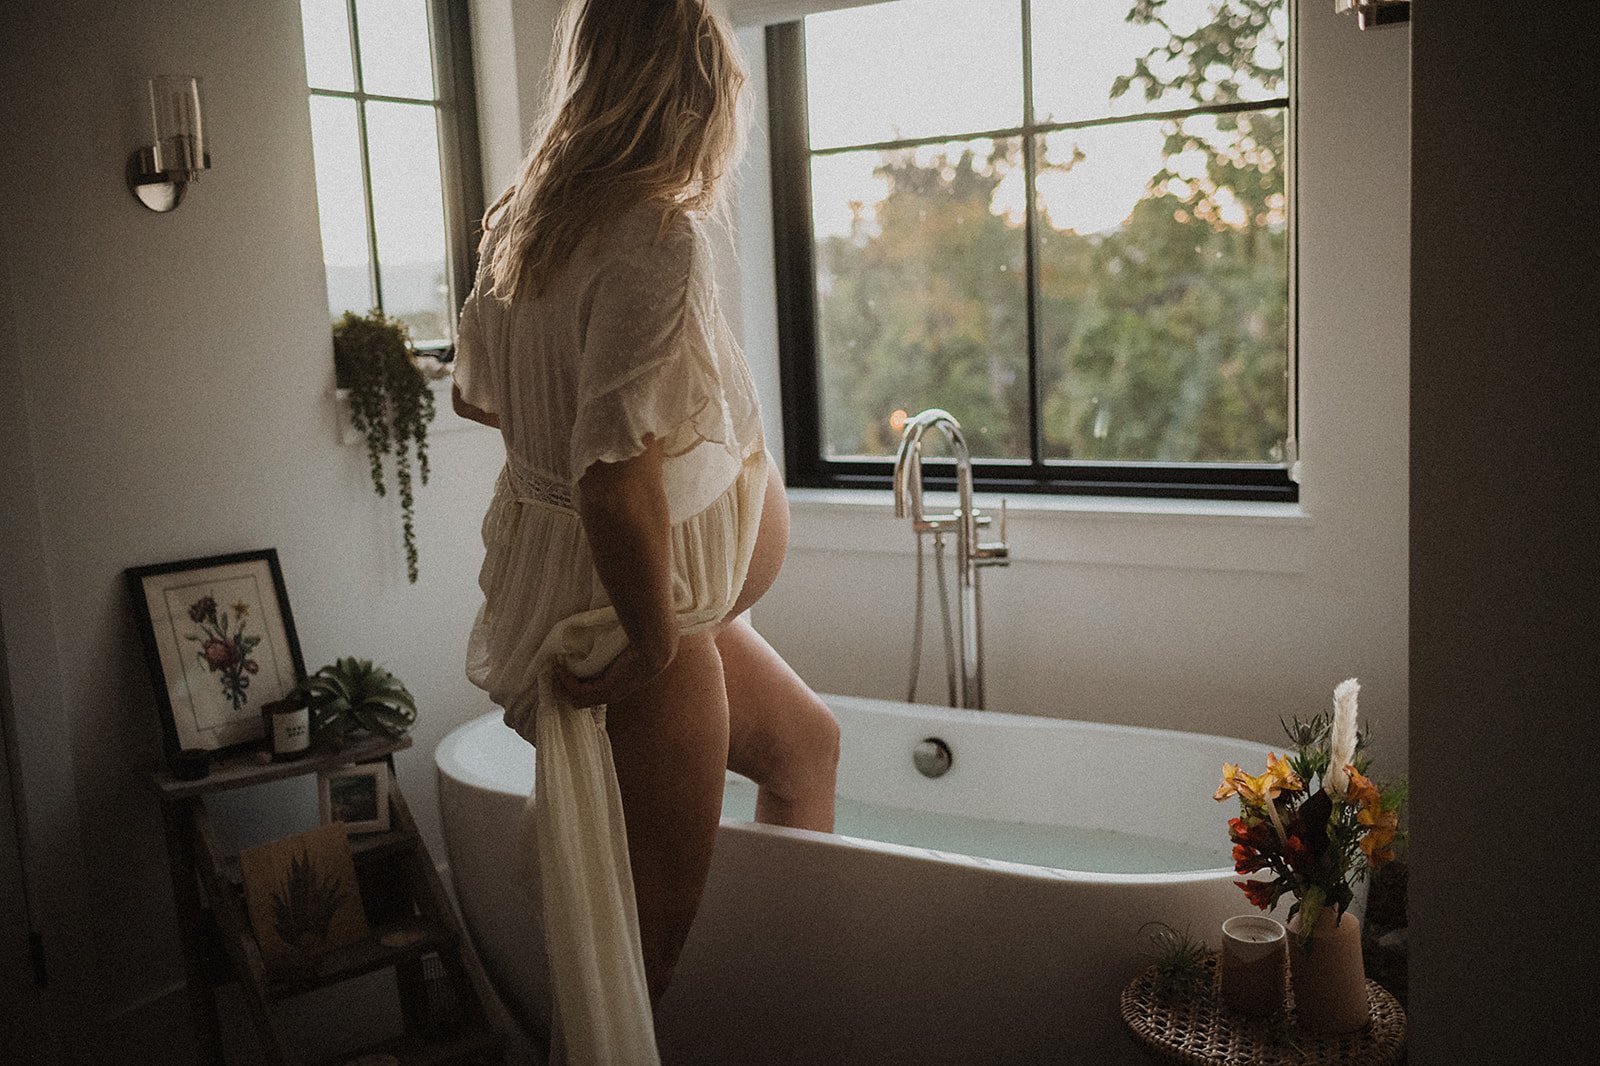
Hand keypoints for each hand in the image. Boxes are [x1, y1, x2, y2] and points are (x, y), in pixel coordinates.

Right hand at [552, 641, 674, 708]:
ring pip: (577, 699)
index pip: (594, 690)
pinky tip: (559, 667)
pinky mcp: (605, 691)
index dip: (577, 682)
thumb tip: (601, 621)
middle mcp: (615, 692)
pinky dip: (565, 682)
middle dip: (565, 687)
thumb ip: (613, 637)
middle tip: (554, 671)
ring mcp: (610, 694)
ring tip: (554, 668)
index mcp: (621, 682)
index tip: (565, 667)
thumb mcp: (625, 638)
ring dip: (562, 685)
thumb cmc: (644, 634)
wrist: (656, 640)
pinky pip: (578, 692)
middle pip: (583, 699)